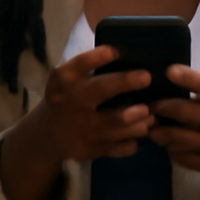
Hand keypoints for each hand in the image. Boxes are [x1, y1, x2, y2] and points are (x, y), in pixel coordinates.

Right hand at [0, 45, 156, 199]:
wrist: (48, 133)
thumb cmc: (68, 96)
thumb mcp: (69, 78)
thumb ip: (91, 66)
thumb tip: (127, 49)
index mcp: (64, 80)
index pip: (79, 64)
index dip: (96, 57)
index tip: (116, 51)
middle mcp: (71, 102)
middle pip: (100, 90)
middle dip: (124, 82)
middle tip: (147, 77)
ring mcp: (80, 129)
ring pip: (115, 123)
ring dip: (138, 118)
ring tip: (151, 113)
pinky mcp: (90, 150)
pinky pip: (118, 147)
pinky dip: (133, 140)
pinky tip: (142, 131)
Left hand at [150, 67, 199, 199]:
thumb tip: (169, 88)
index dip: (189, 78)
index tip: (169, 71)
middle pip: (186, 112)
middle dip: (162, 107)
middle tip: (150, 106)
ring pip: (178, 138)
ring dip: (160, 131)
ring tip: (152, 127)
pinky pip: (181, 155)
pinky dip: (170, 148)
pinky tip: (168, 143)